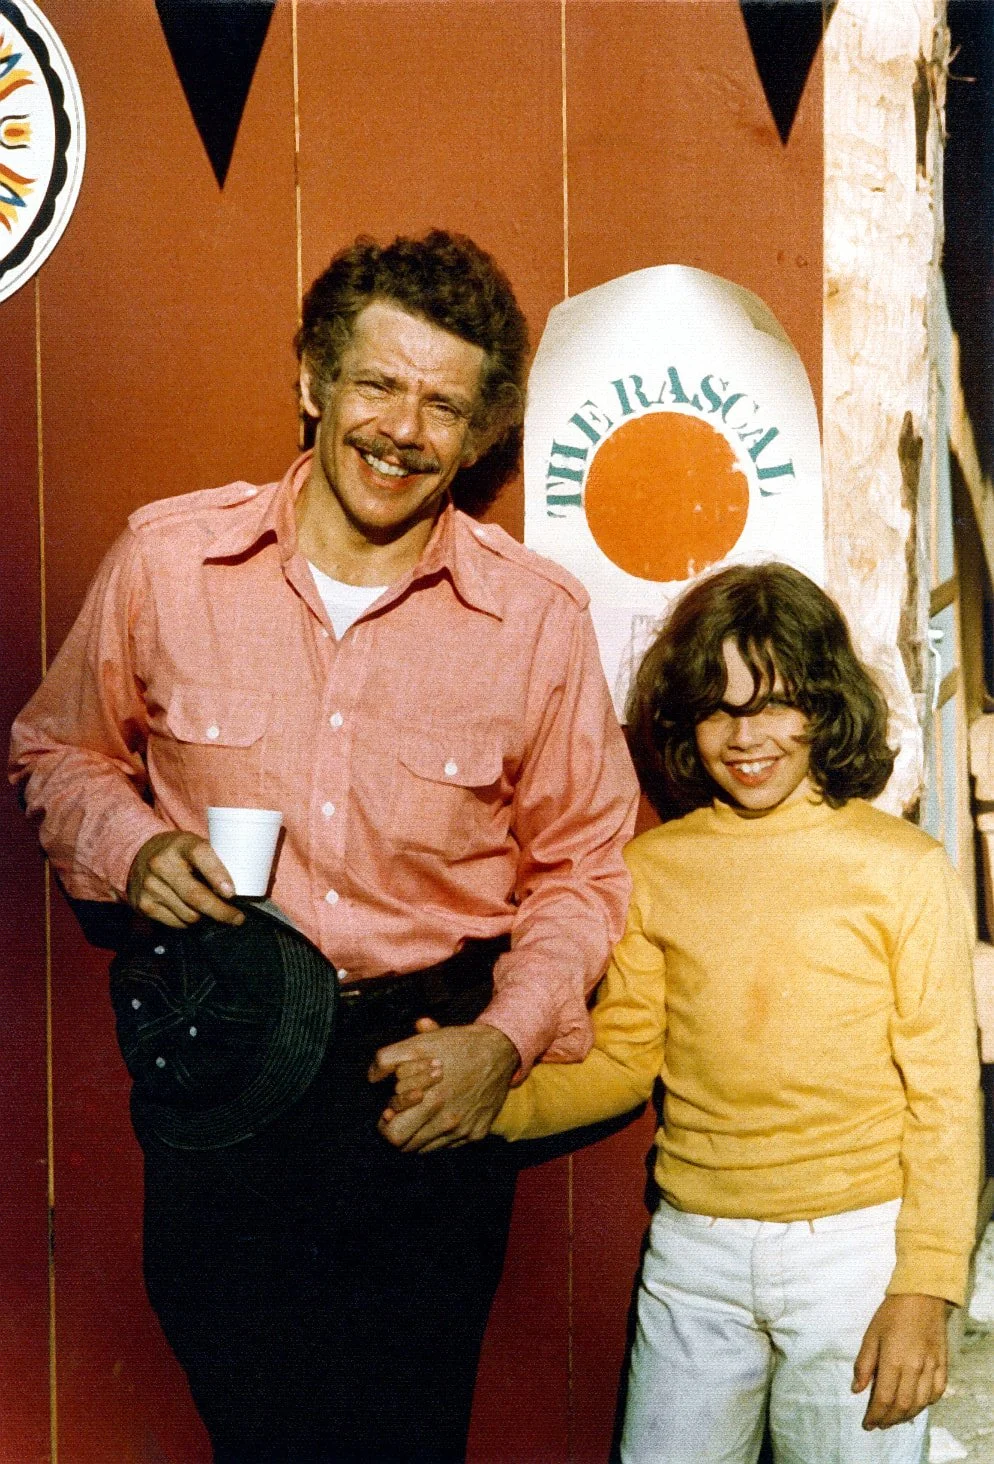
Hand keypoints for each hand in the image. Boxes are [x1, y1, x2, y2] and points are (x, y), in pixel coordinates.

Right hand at [127, 831, 244, 928]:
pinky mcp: (143, 904)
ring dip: (205, 918)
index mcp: (181, 844)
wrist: (140, 854)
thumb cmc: (181, 852)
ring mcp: (150, 885)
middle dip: (220, 911)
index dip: (218, 875)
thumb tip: (244, 890)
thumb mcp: (196, 845)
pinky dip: (188, 922)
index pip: (201, 855)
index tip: (232, 894)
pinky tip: (192, 913)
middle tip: (237, 918)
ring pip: (188, 914)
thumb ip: (215, 862)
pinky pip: (175, 923)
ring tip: (213, 912)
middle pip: (195, 895)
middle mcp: (162, 863)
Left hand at [368, 1021, 518, 1152]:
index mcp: (431, 1101)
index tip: (389, 1112)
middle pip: (407, 1147)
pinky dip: (440, 1135)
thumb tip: (372, 1076)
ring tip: (421, 1113)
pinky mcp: (477, 1132)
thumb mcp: (421, 1044)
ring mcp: (464, 1130)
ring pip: (427, 1149)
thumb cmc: (457, 1045)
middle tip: (400, 1116)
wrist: (500, 1050)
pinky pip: (449, 1145)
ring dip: (419, 1134)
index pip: (393, 1136)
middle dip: (399, 1132)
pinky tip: (441, 1114)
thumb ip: (389, 1058)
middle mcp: (448, 1122)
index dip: (386, 1125)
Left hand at [852, 1293, 948, 1428]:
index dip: (875, 1415)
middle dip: (889, 1420)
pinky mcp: (943, 1364)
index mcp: (893, 1360)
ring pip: (920, 1403)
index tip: (867, 1424)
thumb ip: (864, 1364)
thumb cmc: (891, 1314)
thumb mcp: (871, 1335)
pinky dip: (927, 1403)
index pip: (884, 1398)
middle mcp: (914, 1368)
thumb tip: (856, 1390)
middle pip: (903, 1406)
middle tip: (879, 1424)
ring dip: (907, 1416)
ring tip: (894, 1419)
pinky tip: (917, 1404)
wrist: (921, 1295)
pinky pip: (937, 1392)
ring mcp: (931, 1367)